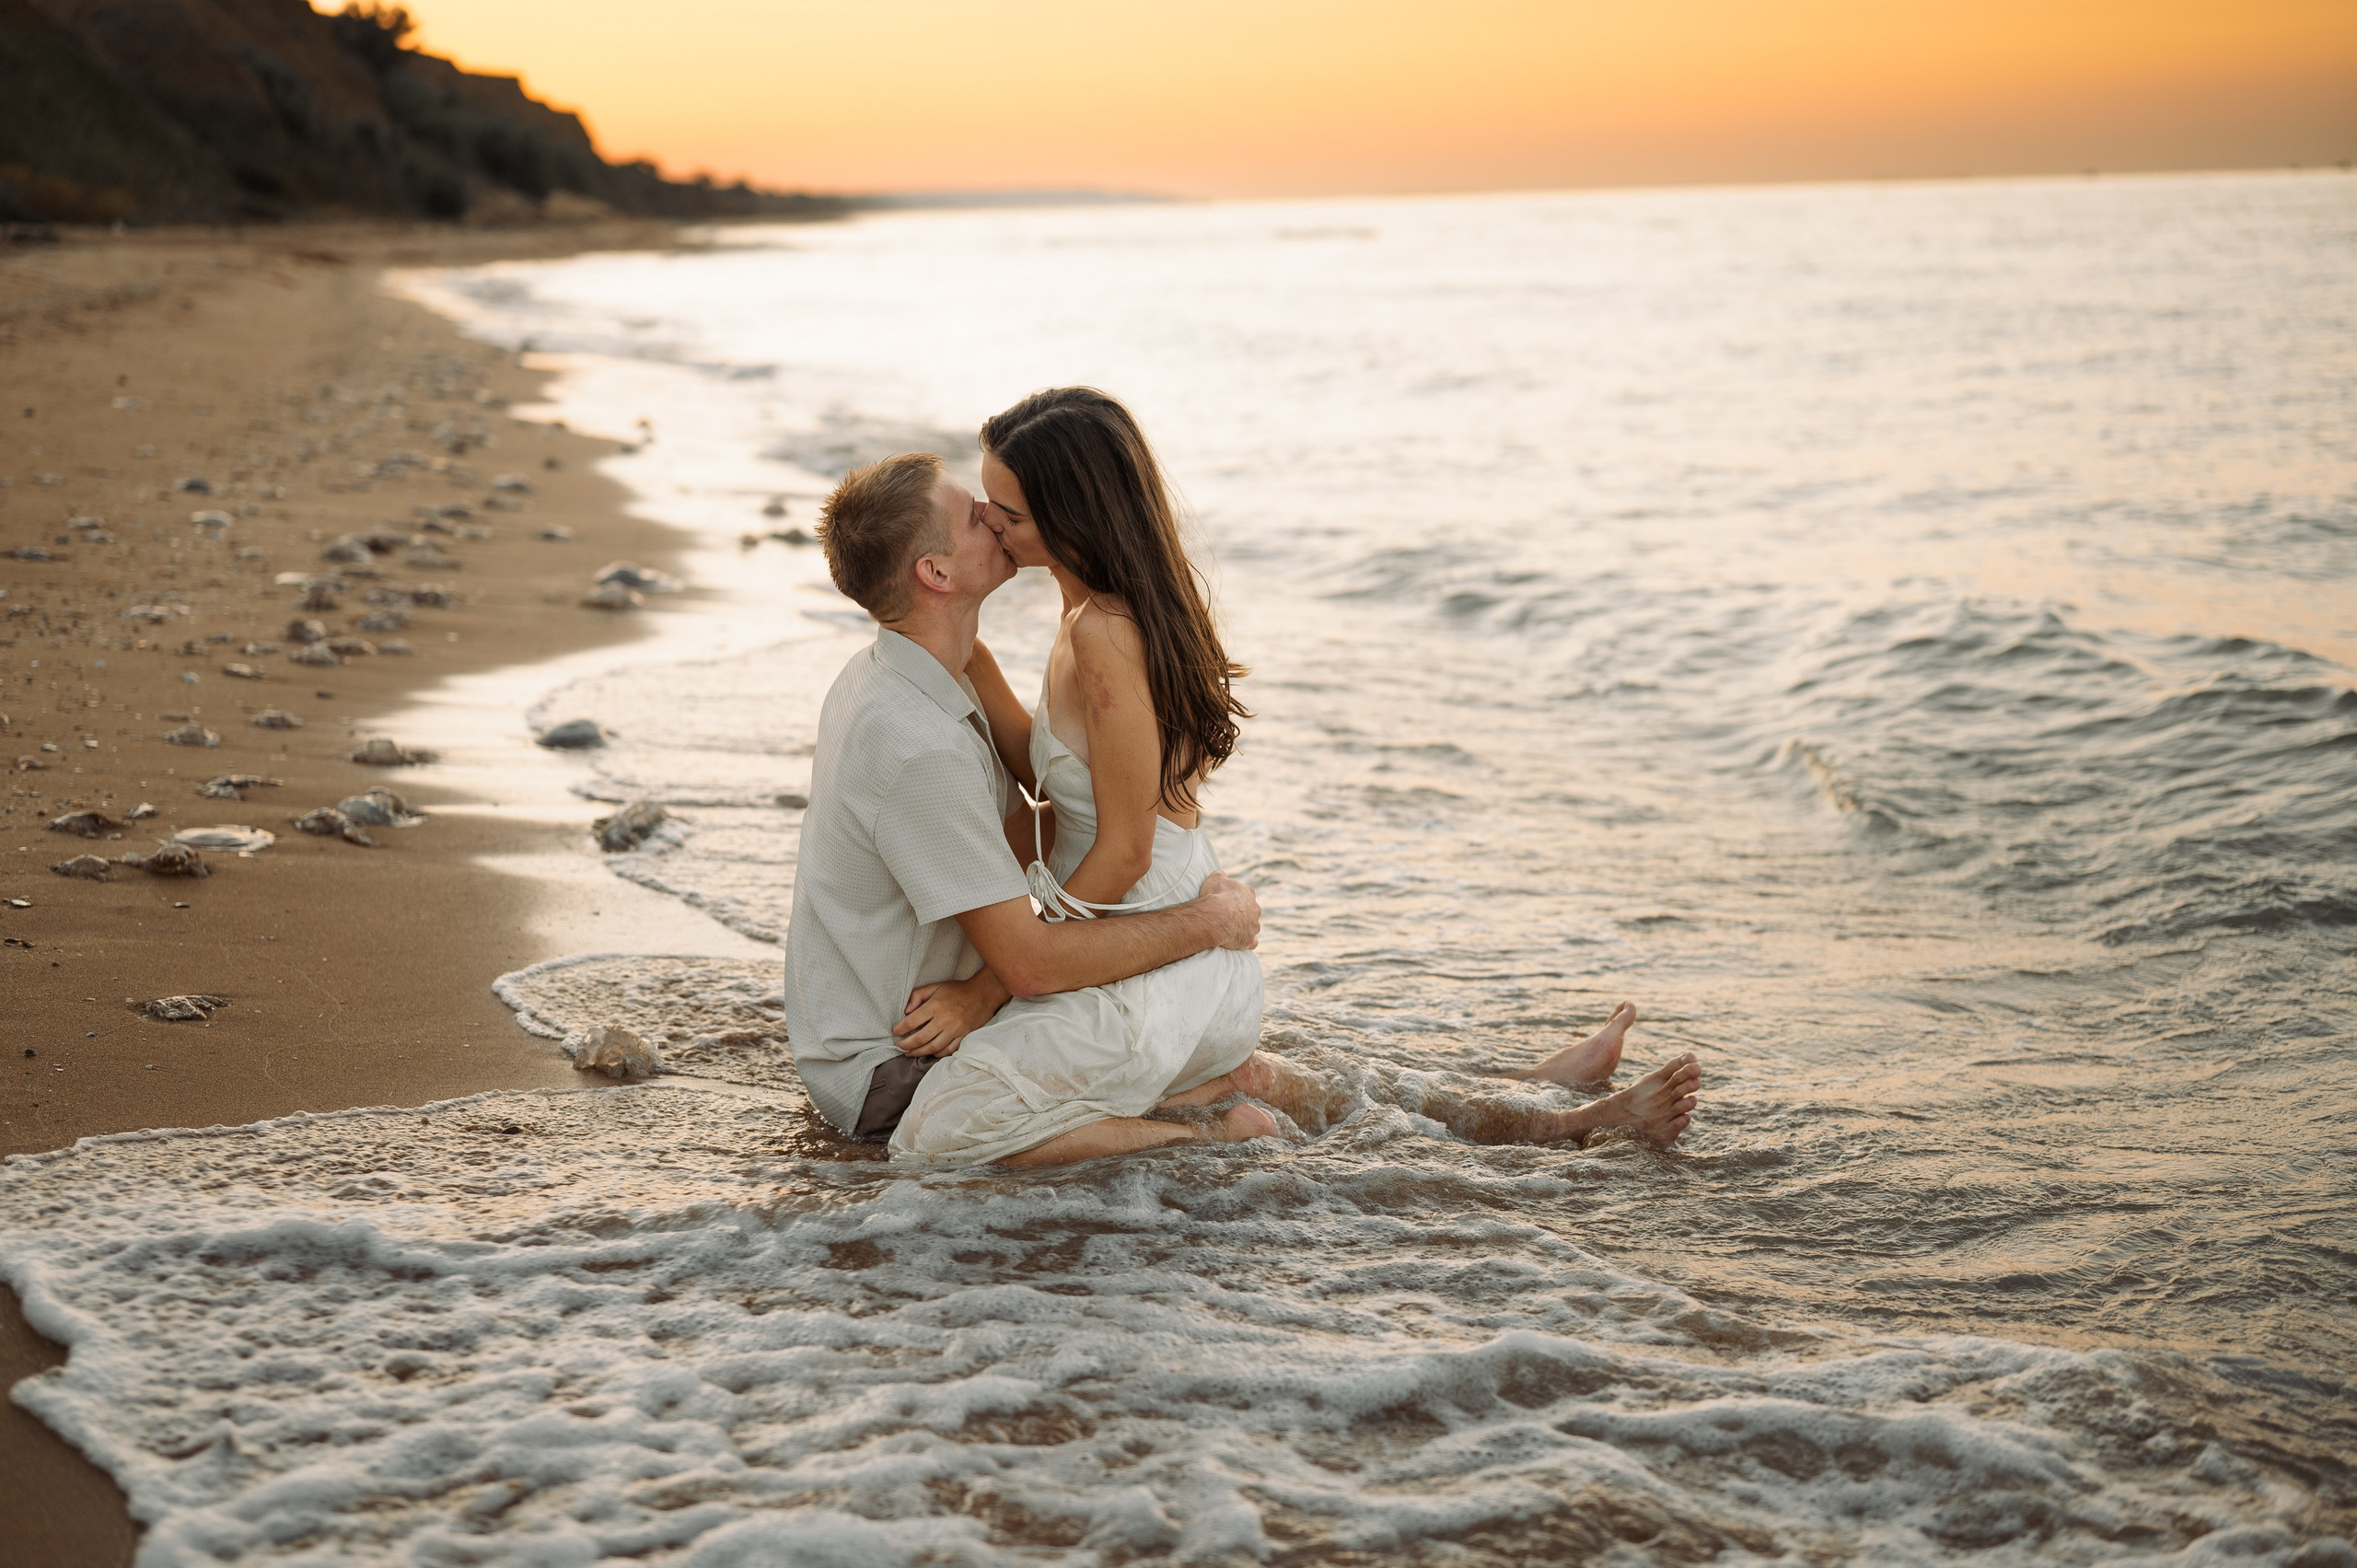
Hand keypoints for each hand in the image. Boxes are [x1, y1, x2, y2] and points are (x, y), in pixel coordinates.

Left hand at [893, 972, 1009, 1055]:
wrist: (984, 993)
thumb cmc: (957, 990)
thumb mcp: (936, 987)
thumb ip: (918, 996)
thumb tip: (906, 1010)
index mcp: (935, 1005)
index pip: (912, 1021)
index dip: (900, 1029)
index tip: (895, 1032)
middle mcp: (944, 1019)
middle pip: (920, 1038)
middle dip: (906, 1044)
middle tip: (899, 1046)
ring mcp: (956, 1029)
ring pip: (933, 1047)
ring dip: (918, 1052)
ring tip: (909, 1053)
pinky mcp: (964, 1036)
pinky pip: (948, 1050)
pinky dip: (937, 1054)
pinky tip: (929, 1052)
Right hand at [1195, 871, 1260, 950]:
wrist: (1216, 917)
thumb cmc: (1215, 896)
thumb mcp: (1215, 878)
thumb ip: (1220, 876)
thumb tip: (1222, 875)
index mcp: (1248, 893)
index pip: (1247, 894)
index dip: (1237, 898)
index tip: (1228, 902)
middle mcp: (1255, 909)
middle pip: (1252, 911)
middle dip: (1243, 914)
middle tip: (1228, 917)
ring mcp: (1254, 925)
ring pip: (1253, 927)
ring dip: (1245, 928)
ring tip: (1231, 931)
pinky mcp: (1250, 940)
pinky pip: (1252, 943)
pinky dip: (1247, 942)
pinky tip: (1239, 943)